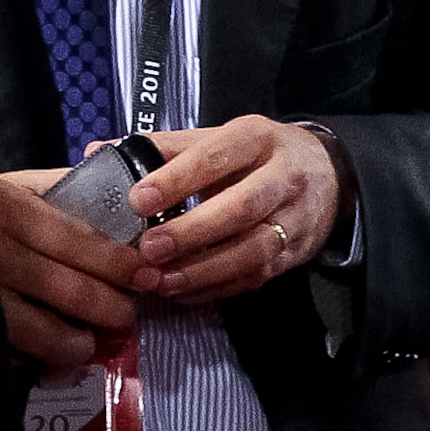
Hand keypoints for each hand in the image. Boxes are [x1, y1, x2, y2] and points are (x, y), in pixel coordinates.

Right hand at [0, 172, 140, 366]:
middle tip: (126, 314)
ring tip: (88, 341)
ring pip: (47, 330)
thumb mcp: (4, 185)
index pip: (84, 242)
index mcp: (11, 209)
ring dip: (78, 342)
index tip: (146, 275)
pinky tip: (49, 353)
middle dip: (112, 308)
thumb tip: (116, 191)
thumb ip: (57, 187)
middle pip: (74, 289)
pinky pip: (13, 350)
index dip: (121, 264)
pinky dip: (37, 356)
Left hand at [123, 117, 343, 300]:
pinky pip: (257, 276)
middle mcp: (282, 177)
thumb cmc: (259, 155)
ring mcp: (293, 219)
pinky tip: (184, 292)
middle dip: (191, 232)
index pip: (216, 156)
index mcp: (257, 139)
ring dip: (203, 270)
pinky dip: (218, 287)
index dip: (177, 178)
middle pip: (240, 208)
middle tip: (148, 250)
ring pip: (252, 250)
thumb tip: (98, 154)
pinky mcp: (295, 253)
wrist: (330, 175)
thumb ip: (163, 148)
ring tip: (161, 281)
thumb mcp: (220, 138)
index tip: (138, 199)